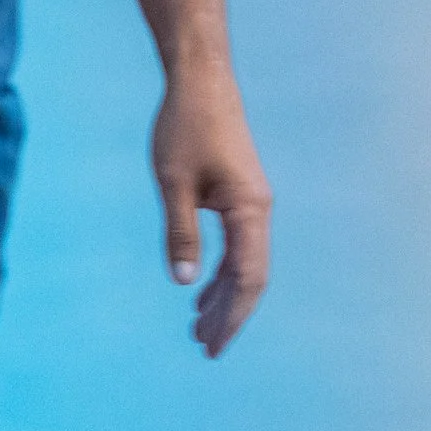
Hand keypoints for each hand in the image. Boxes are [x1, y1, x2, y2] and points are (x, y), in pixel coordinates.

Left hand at [152, 66, 271, 356]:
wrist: (200, 80)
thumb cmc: (184, 126)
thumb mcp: (172, 182)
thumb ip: (180, 232)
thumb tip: (182, 282)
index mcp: (249, 210)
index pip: (248, 279)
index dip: (233, 317)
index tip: (213, 346)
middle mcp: (258, 210)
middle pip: (250, 278)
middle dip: (229, 315)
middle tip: (205, 349)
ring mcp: (251, 203)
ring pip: (244, 264)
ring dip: (224, 297)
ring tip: (200, 329)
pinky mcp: (240, 195)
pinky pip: (237, 246)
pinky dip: (221, 273)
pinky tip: (201, 289)